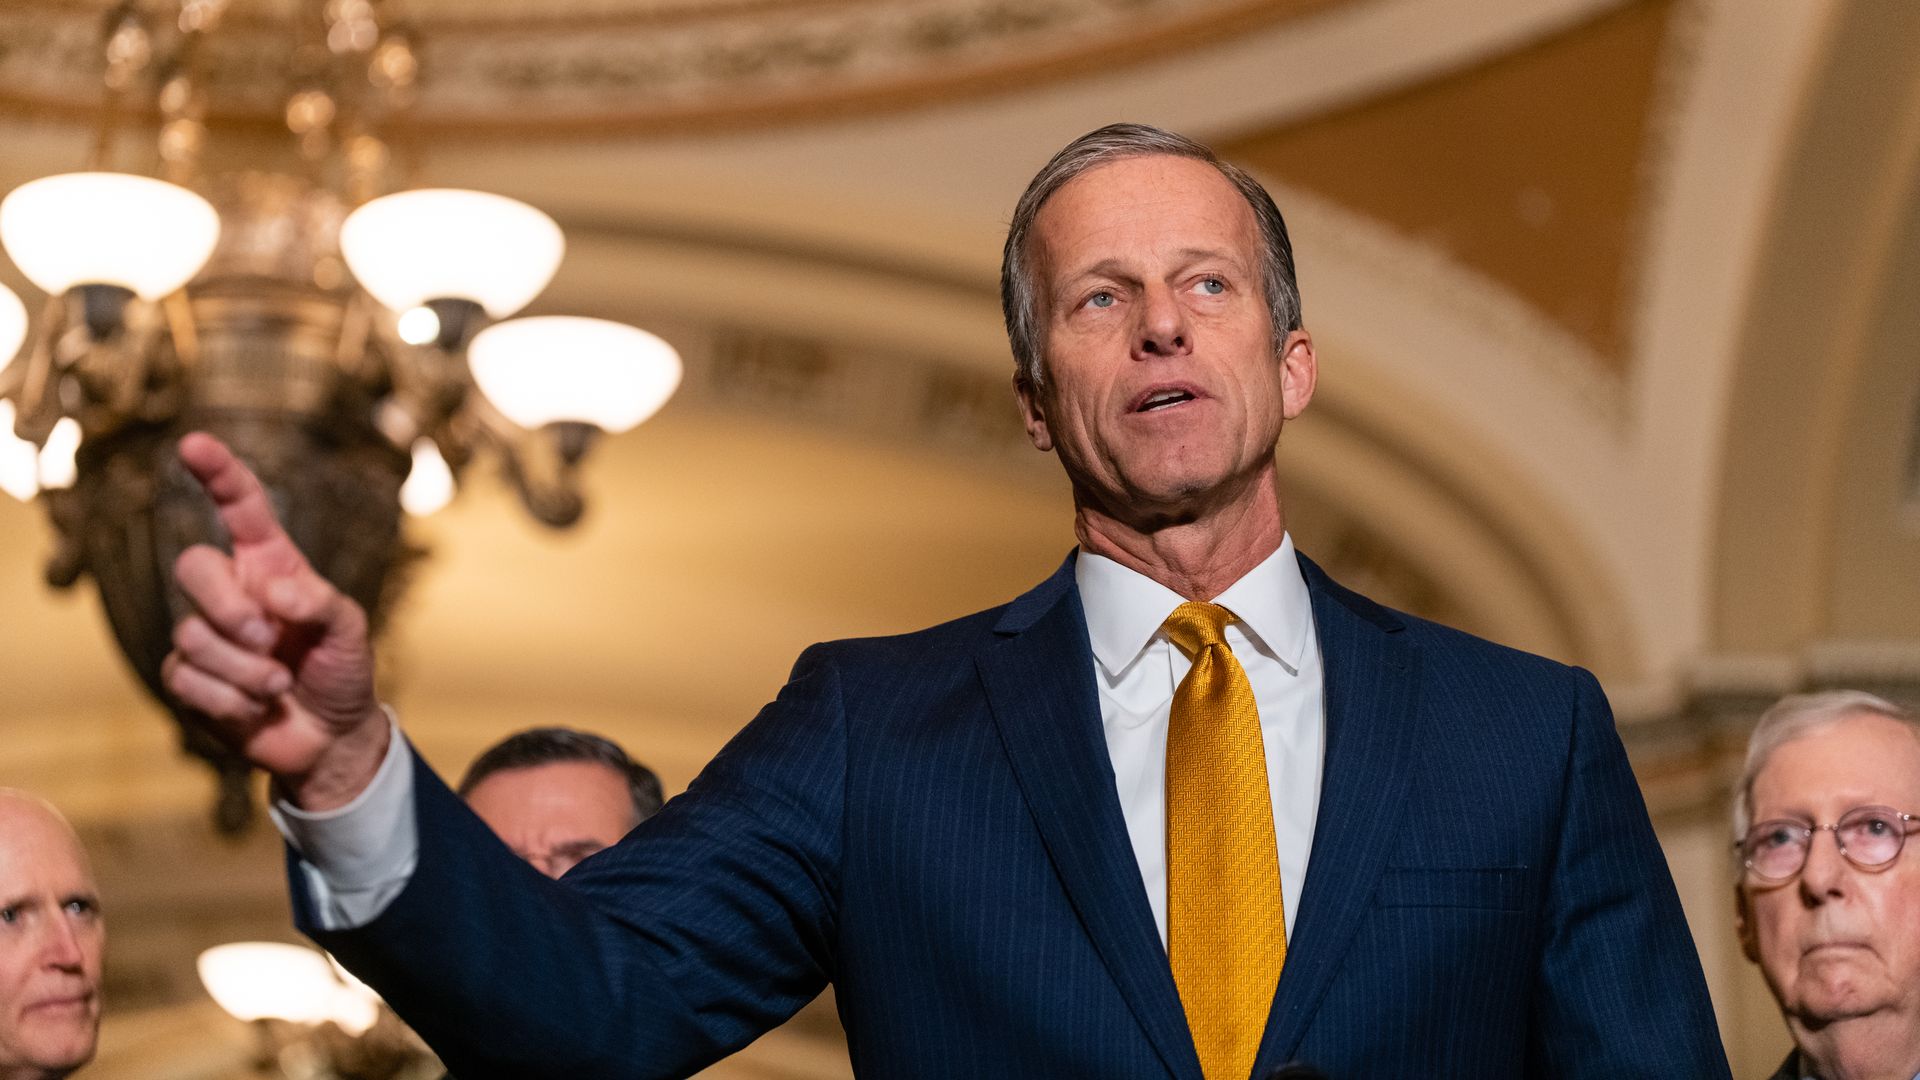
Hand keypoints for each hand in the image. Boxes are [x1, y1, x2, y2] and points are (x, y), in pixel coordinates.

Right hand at [162, 432, 389, 809]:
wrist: (330, 735)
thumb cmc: (341, 669)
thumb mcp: (350, 630)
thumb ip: (321, 603)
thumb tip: (274, 591)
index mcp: (270, 566)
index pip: (240, 508)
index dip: (219, 473)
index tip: (194, 444)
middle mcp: (232, 592)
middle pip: (192, 566)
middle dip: (228, 607)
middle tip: (269, 640)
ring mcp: (204, 634)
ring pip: (193, 635)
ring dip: (246, 671)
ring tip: (280, 685)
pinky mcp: (188, 678)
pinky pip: (186, 679)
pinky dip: (230, 701)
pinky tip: (256, 708)